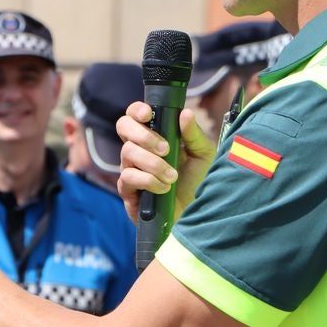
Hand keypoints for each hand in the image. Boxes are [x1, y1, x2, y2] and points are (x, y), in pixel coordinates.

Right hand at [116, 102, 215, 221]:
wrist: (195, 215)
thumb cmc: (198, 183)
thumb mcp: (203, 156)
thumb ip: (193, 134)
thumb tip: (185, 113)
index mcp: (153, 137)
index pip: (134, 116)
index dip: (136, 110)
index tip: (148, 114)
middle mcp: (138, 150)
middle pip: (123, 127)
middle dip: (144, 135)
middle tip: (166, 149)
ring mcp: (130, 170)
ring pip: (127, 153)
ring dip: (153, 163)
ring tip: (172, 176)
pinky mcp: (127, 191)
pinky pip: (127, 178)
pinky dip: (148, 181)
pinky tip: (163, 189)